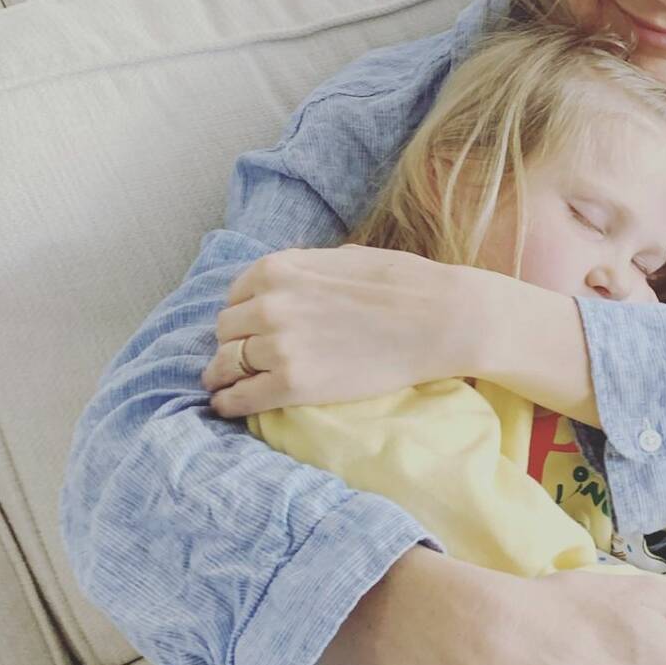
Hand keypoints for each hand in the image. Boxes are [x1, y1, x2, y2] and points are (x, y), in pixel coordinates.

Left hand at [201, 245, 484, 417]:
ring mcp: (278, 345)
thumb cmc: (404, 284)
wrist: (441, 319)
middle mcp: (268, 304)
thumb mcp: (343, 257)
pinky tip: (227, 407)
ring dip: (224, 375)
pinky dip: (227, 404)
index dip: (243, 315)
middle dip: (234, 343)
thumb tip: (292, 282)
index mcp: (278, 269)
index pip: (235, 296)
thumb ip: (305, 269)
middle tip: (245, 358)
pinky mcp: (292, 384)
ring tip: (227, 386)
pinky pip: (239, 398)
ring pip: (225, 364)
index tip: (250, 330)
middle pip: (225, 331)